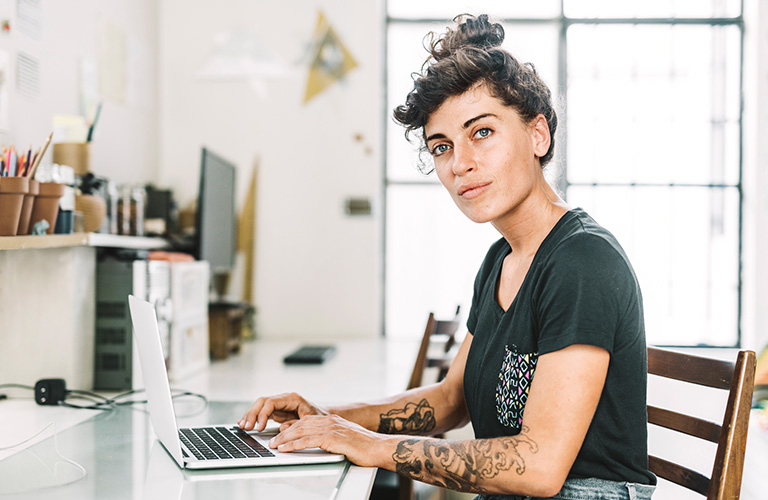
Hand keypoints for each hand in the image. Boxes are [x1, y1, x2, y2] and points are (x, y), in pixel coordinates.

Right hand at [238, 392, 328, 431]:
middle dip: (252, 414)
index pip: (271, 402)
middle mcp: (284, 398)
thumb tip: (281, 428)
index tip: (259, 427)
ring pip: (260, 406)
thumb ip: (296, 424)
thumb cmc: (320, 418)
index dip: (263, 414)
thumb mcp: (311, 421)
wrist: (325, 416)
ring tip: (242, 426)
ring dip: (250, 415)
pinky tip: (244, 423)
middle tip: (246, 427)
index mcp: (292, 398)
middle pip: (262, 401)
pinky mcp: (277, 411)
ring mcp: (279, 404)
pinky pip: (262, 412)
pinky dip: (253, 417)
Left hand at [269, 414, 393, 467]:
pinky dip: (294, 444)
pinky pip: (308, 441)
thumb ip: (331, 439)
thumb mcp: (344, 440)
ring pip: (301, 432)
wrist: (379, 447)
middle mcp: (330, 421)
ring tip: (274, 445)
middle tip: (272, 441)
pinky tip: (286, 448)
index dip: (291, 428)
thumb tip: (319, 444)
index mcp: (332, 420)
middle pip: (300, 425)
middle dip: (284, 433)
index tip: (280, 434)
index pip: (306, 422)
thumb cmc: (365, 447)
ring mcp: (331, 428)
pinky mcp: (332, 438)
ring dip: (285, 439)